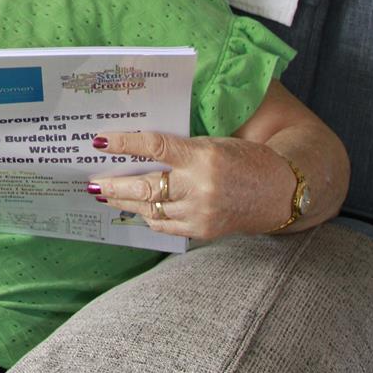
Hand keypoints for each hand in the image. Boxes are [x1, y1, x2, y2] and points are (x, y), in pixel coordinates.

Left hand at [85, 131, 296, 239]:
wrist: (280, 192)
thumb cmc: (244, 158)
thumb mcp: (210, 143)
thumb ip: (177, 149)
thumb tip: (136, 151)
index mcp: (201, 156)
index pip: (154, 147)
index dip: (124, 143)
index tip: (99, 141)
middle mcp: (199, 187)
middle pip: (145, 187)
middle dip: (114, 185)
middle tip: (91, 182)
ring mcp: (201, 214)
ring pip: (151, 209)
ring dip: (124, 203)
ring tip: (105, 195)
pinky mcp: (204, 232)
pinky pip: (166, 225)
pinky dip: (148, 216)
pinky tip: (135, 210)